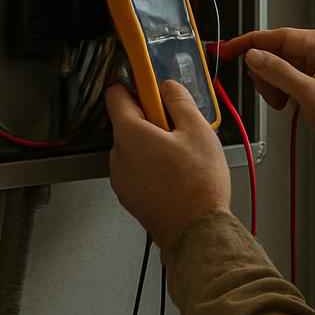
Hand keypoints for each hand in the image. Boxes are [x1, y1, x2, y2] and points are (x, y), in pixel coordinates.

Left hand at [106, 80, 230, 248]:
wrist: (196, 232)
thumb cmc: (197, 185)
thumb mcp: (198, 130)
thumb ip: (179, 101)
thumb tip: (169, 87)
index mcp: (130, 134)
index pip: (116, 95)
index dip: (134, 84)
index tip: (149, 82)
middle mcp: (118, 155)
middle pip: (127, 123)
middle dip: (151, 118)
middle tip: (179, 125)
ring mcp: (121, 178)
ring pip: (133, 147)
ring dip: (152, 143)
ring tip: (183, 154)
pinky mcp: (129, 196)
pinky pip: (137, 169)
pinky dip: (152, 165)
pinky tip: (178, 173)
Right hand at [218, 28, 314, 166]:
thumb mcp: (311, 96)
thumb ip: (279, 74)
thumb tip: (254, 56)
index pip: (279, 36)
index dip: (250, 43)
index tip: (228, 49)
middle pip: (273, 51)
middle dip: (266, 75)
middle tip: (272, 95)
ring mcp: (314, 62)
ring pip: (274, 66)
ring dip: (271, 86)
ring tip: (284, 103)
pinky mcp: (309, 76)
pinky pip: (281, 77)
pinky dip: (278, 91)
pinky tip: (287, 104)